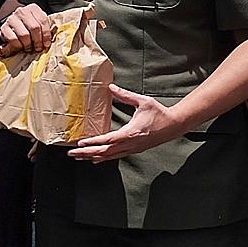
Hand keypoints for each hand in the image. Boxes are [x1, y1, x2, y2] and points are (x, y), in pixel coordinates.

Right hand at [0, 2, 53, 57]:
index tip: (46, 44)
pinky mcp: (4, 27)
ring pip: (24, 34)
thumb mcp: (38, 23)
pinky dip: (18, 46)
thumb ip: (45, 29)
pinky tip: (20, 47)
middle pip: (34, 28)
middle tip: (38, 48)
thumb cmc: (29, 25)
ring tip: (29, 48)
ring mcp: (12, 18)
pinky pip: (13, 39)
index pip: (43, 21)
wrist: (14, 23)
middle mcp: (22, 11)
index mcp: (33, 8)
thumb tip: (48, 42)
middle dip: (37, 41)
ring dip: (28, 44)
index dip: (46, 34)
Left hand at [67, 85, 183, 162]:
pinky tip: (95, 159)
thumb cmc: (160, 113)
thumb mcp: (143, 101)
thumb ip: (125, 95)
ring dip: (93, 157)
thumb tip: (111, 87)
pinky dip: (104, 158)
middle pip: (105, 152)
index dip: (93, 142)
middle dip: (87, 153)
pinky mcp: (135, 150)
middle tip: (71, 153)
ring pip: (110, 156)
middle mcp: (131, 144)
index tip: (80, 143)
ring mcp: (133, 149)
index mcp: (131, 132)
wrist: (175, 125)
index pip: (108, 140)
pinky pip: (116, 156)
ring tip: (78, 157)